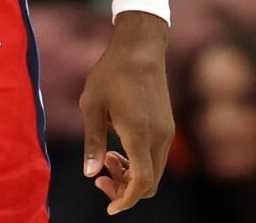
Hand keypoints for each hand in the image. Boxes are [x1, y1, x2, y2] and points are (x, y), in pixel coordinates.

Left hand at [80, 10, 172, 214]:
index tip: (110, 207)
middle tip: (100, 178)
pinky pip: (157, 157)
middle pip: (150, 183)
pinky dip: (140, 162)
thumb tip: (88, 173)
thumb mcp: (92, 106)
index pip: (141, 182)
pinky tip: (119, 148)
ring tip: (106, 159)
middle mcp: (159, 137)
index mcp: (139, 134)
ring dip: (132, 175)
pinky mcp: (167, 125)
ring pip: (155, 171)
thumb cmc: (111, 73)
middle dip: (125, 189)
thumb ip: (92, 141)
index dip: (126, 199)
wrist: (140, 48)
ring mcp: (167, 132)